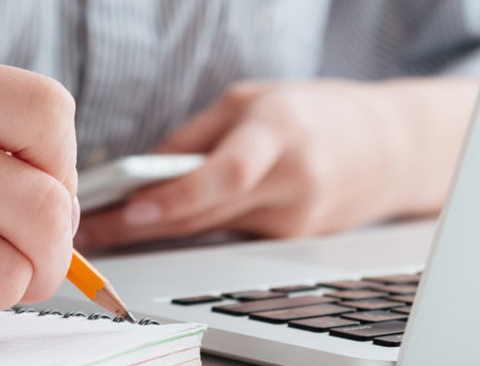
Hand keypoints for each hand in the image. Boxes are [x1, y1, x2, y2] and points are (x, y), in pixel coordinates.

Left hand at [74, 79, 475, 249]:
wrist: (388, 148)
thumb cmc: (313, 113)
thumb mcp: (249, 100)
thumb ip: (194, 137)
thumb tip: (141, 173)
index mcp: (281, 132)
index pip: (227, 175)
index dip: (177, 197)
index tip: (130, 209)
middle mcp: (293, 180)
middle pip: (207, 212)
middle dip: (142, 223)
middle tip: (91, 228)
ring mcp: (296, 218)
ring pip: (212, 229)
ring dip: (160, 228)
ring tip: (111, 224)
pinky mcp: (293, 241)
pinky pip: (230, 235)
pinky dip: (196, 226)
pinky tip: (163, 222)